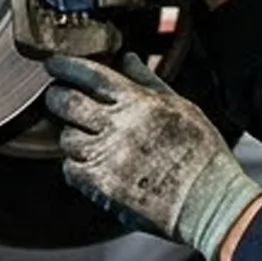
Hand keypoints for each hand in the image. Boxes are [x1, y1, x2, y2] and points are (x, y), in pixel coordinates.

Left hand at [43, 55, 261, 260]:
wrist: (208, 202)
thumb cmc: (201, 154)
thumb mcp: (182, 107)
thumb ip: (148, 81)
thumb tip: (128, 58)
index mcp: (138, 102)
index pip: (90, 74)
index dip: (66, 66)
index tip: (53, 64)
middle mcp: (118, 126)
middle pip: (67, 102)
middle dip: (57, 97)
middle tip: (58, 97)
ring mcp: (106, 157)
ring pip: (66, 137)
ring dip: (71, 134)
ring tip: (86, 136)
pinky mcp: (101, 185)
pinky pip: (70, 168)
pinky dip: (75, 164)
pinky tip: (92, 163)